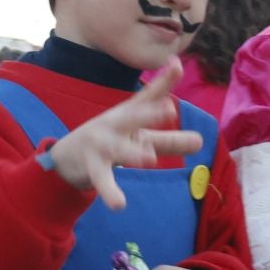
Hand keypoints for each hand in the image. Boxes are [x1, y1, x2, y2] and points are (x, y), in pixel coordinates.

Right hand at [46, 61, 199, 212]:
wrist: (67, 156)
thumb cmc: (111, 142)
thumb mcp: (139, 138)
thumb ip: (170, 139)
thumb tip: (202, 140)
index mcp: (129, 115)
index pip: (149, 96)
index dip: (164, 81)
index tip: (177, 65)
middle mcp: (116, 125)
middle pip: (134, 117)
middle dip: (150, 114)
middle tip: (170, 110)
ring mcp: (102, 145)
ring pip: (119, 149)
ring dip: (133, 153)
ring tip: (149, 159)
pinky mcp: (92, 167)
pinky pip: (103, 180)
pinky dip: (110, 192)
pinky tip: (119, 204)